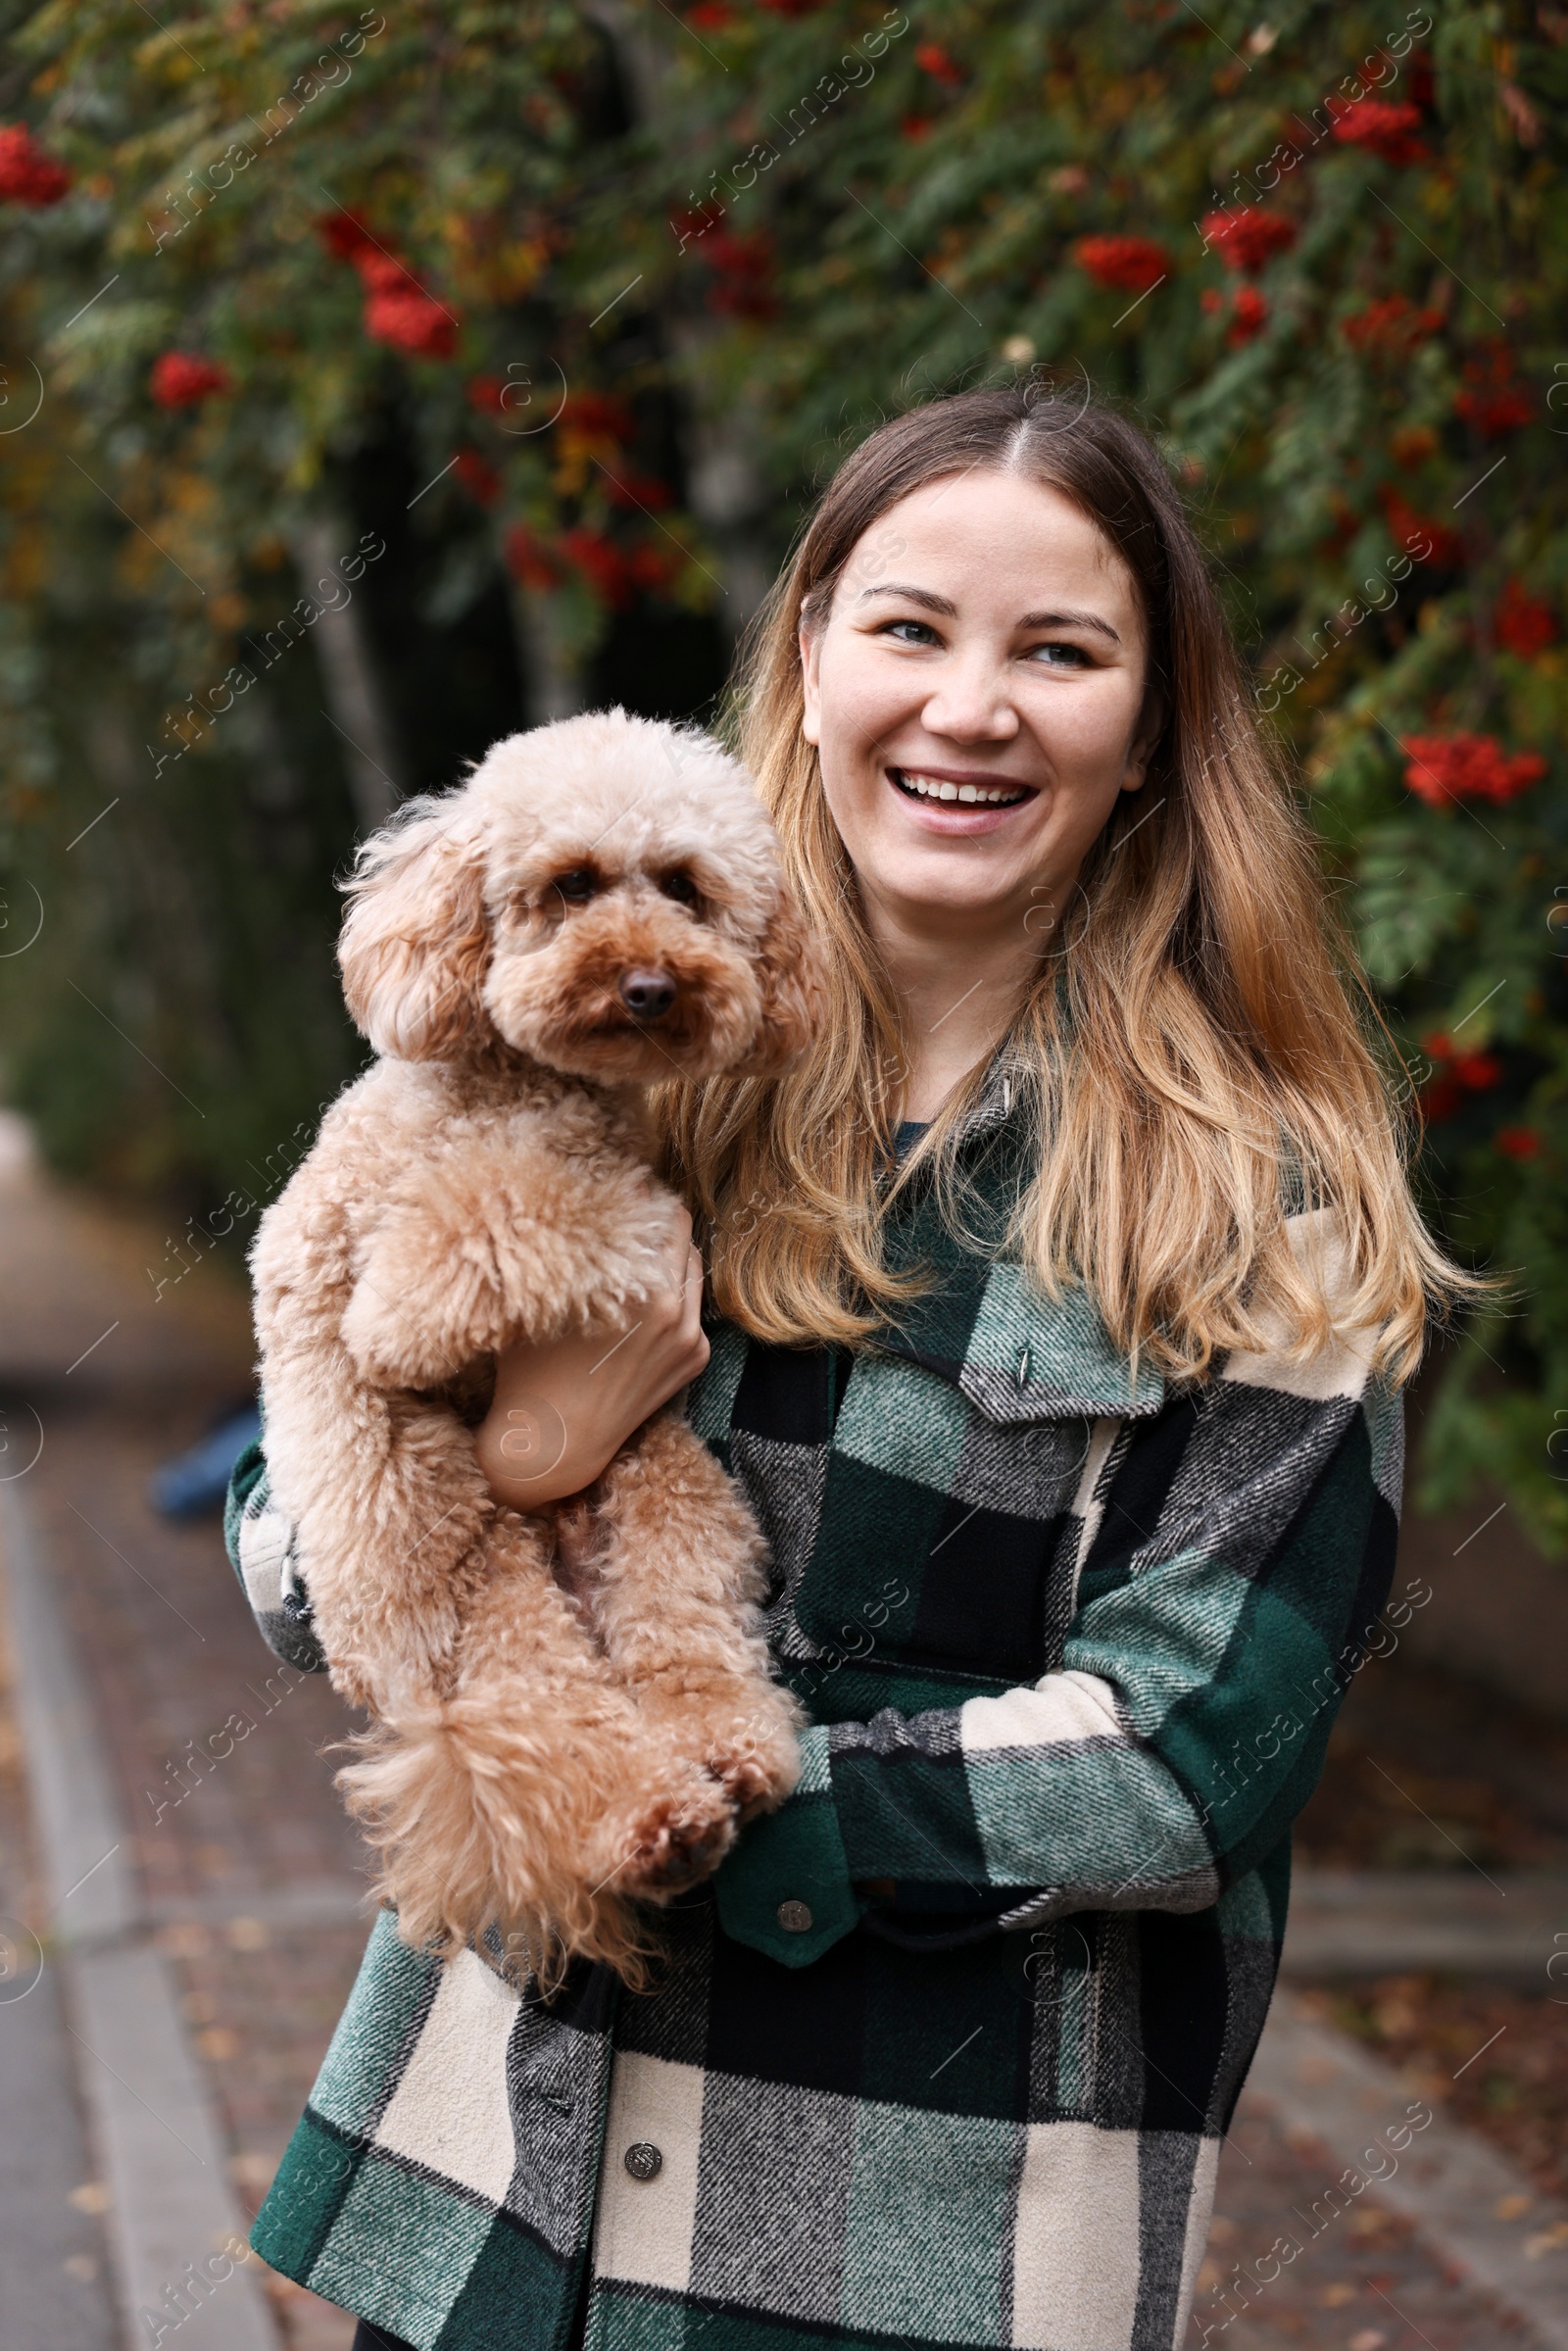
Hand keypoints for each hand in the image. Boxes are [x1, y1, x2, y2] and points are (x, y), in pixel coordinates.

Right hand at [474, 1209, 708, 1507]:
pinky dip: (676, 1291)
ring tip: (641, 1243)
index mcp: (639, 1291)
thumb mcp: (544, 1298)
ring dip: (672, 1251)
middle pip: (683, 1235)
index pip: (658, 1216)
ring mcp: (691, 1338)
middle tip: (638, 1204)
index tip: (630, 1180)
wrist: (555, 1442)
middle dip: (661, 1217)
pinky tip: (644, 1292)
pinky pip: (694, 1306)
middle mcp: (674, 1312)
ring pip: (693, 1268)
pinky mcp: (696, 1359)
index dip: (643, 1192)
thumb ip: (571, 1247)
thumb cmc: (532, 1367)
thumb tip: (579, 1200)